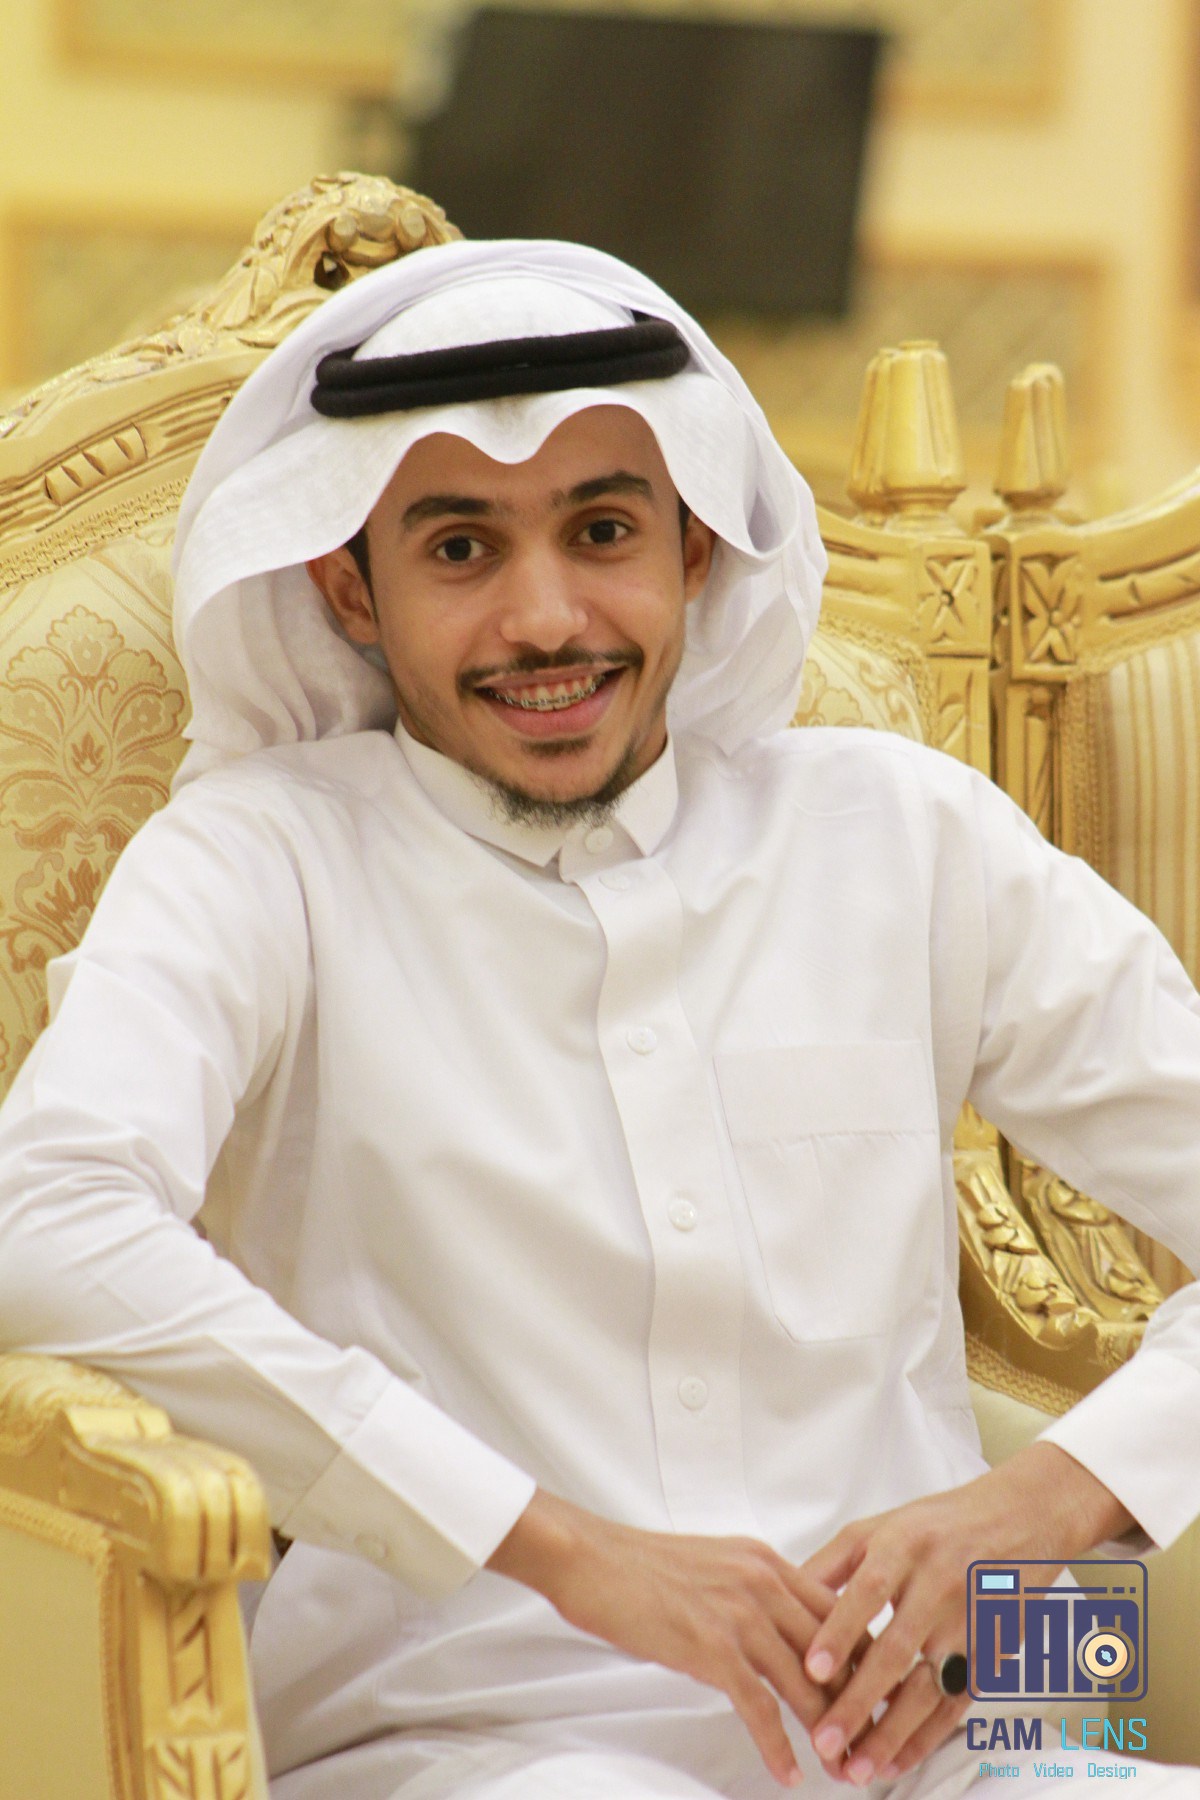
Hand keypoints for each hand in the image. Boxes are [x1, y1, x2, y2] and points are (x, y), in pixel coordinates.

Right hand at [488, 1488, 846, 1787]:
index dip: (865, 1657)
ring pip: (805, 1684)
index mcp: (766, 1561)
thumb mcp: (715, 1564)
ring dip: (828, 1733)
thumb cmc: (642, 1567)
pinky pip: (759, 1707)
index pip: (838, 1612)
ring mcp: (738, 1613)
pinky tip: (788, 1772)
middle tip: (873, 1742)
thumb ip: (753, 1590)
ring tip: (840, 1768)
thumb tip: (780, 1630)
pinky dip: (778, 1745)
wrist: (591, 1558)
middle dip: (858, 1702)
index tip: (882, 1693)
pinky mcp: (710, 1645)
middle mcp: (762, 1582)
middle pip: (833, 1651)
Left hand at [797, 1443, 1134, 1784]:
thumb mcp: (878, 1527)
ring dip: (893, 1733)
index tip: (811, 1670)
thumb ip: (831, 1565)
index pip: (868, 1591)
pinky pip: (956, 1703)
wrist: (1018, 1520)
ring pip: (929, 1687)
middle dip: (860, 1701)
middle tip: (825, 1742)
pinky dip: (928, 1737)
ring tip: (857, 1768)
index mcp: (903, 1545)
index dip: (840, 1631)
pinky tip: (897, 1760)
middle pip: (897, 1650)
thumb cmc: (935, 1526)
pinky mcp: (991, 1652)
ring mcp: (969, 1622)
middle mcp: (938, 1584)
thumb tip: (782, 1601)